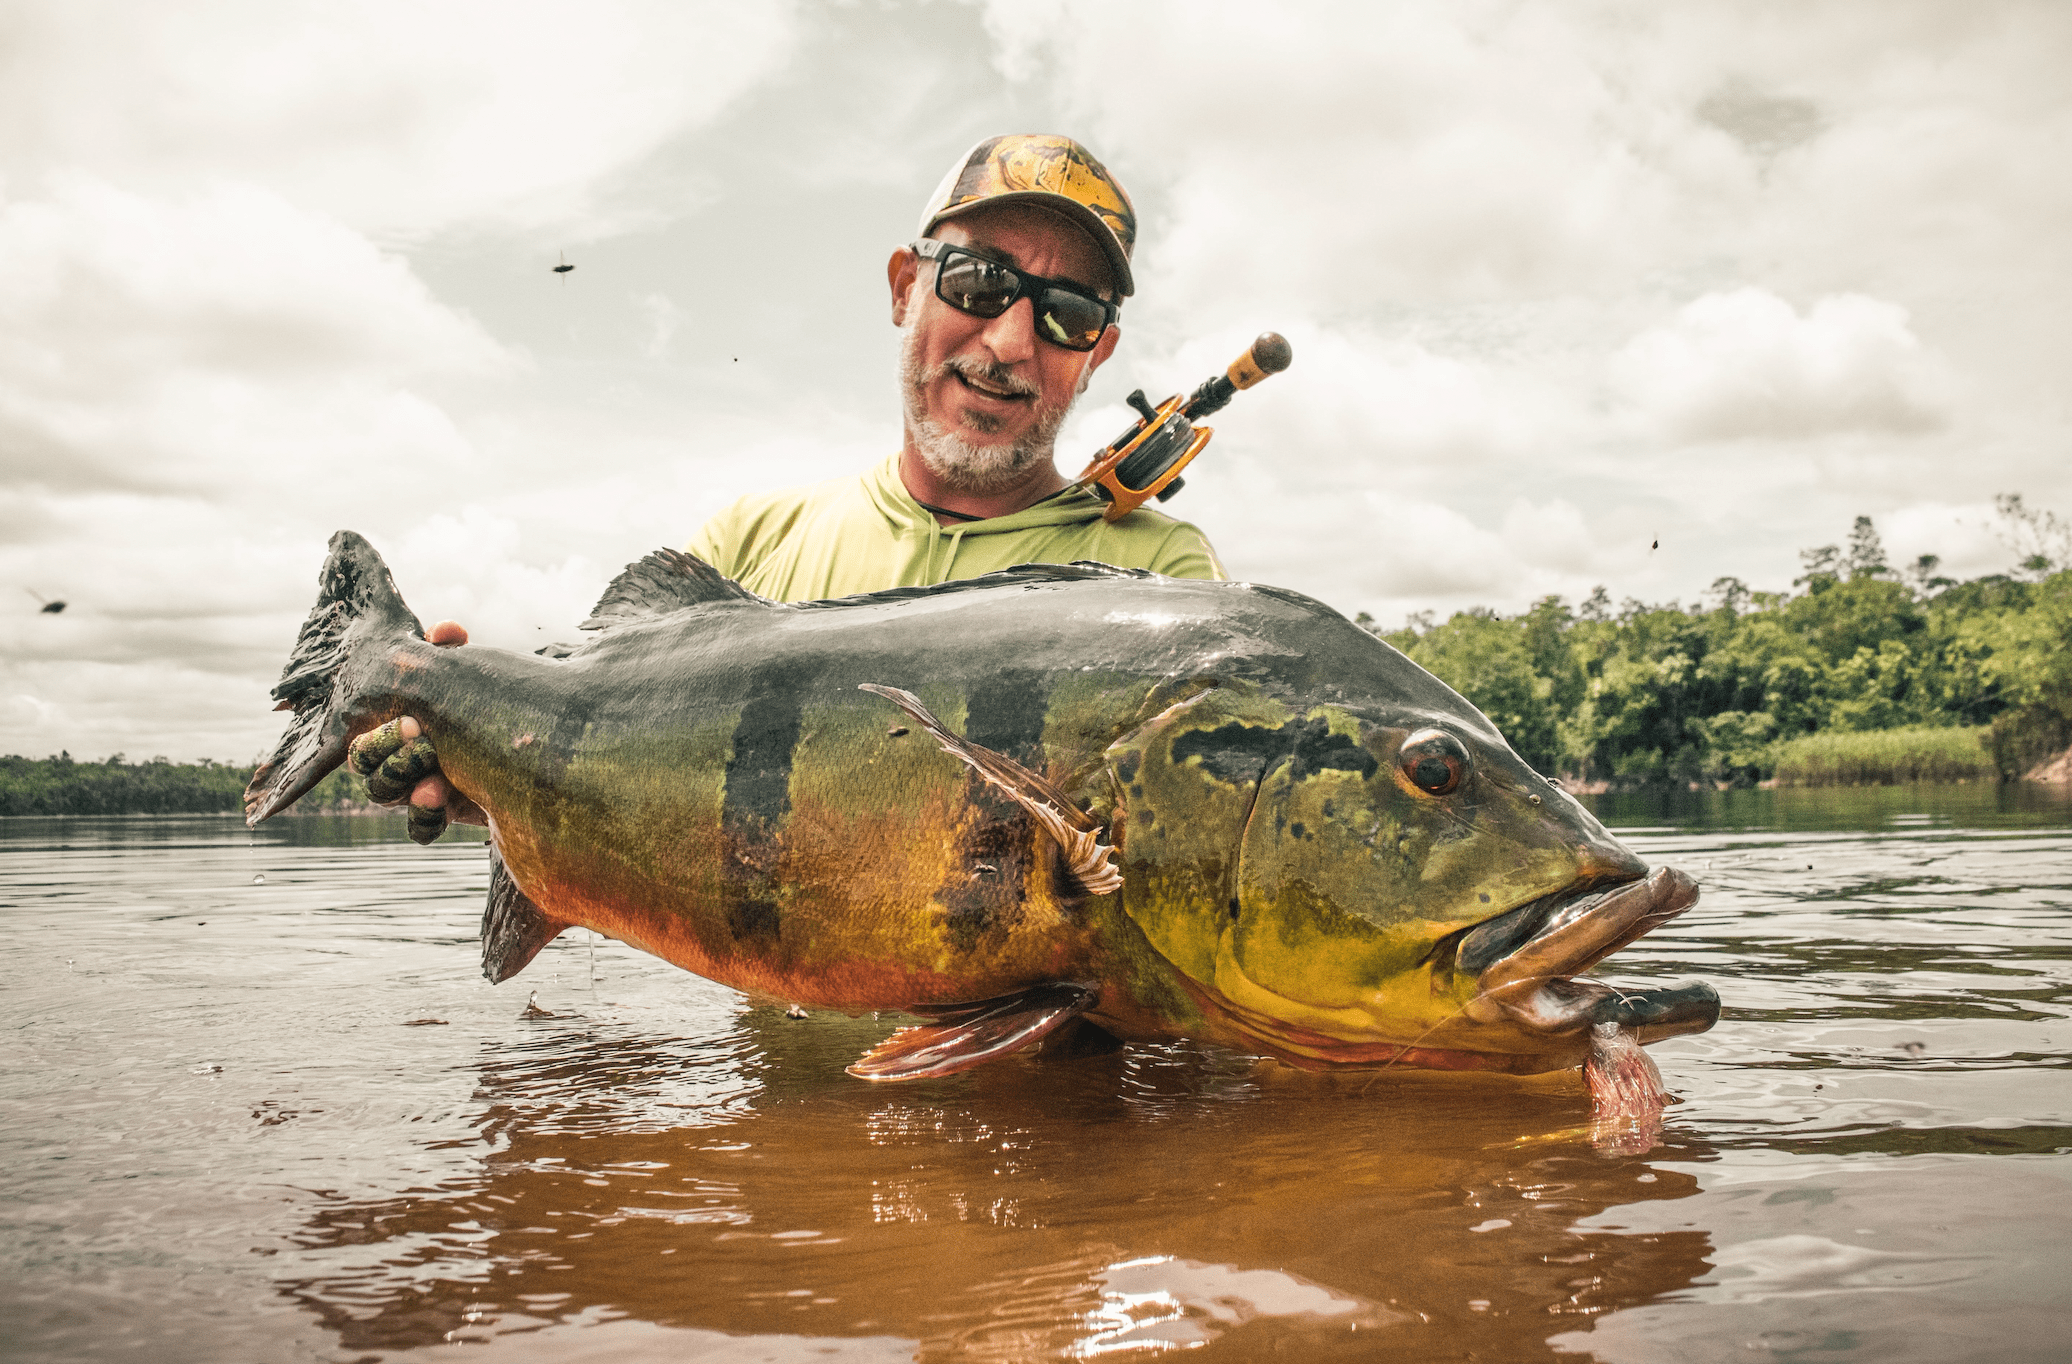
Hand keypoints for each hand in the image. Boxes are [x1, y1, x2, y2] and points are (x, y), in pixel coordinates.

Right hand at [345, 621, 484, 843]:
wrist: (541, 748)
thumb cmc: (494, 705)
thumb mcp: (472, 673)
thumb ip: (454, 651)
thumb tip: (445, 631)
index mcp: (399, 721)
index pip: (362, 732)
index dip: (376, 734)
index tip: (411, 720)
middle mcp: (403, 755)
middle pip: (365, 766)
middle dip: (388, 756)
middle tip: (425, 744)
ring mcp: (422, 786)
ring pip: (385, 796)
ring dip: (404, 787)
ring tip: (435, 782)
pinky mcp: (447, 814)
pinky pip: (420, 829)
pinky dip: (425, 819)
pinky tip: (442, 804)